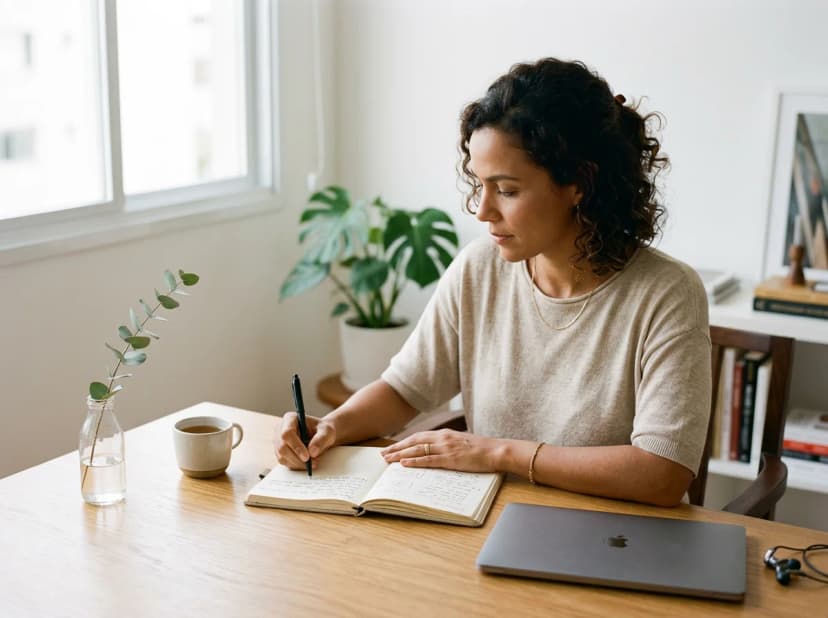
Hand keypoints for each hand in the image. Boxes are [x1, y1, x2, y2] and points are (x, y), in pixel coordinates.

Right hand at [274, 412, 336, 470]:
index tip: (307, 457)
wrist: (322, 436)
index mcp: (290, 419)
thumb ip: (321, 439)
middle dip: (297, 458)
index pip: (287, 433)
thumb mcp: (327, 432)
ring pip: (282, 457)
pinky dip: (296, 465)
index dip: (296, 446)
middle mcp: (280, 429)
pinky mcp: (280, 452)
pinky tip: (307, 463)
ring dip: (298, 463)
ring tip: (313, 462)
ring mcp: (278, 441)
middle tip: (312, 463)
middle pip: (282, 447)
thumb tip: (312, 452)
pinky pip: (285, 462)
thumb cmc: (323, 430)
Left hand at [380, 429, 503, 472]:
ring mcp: (445, 448)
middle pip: (414, 441)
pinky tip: (404, 464)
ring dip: (401, 455)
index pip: (419, 436)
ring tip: (388, 459)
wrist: (495, 451)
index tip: (392, 447)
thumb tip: (436, 451)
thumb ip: (447, 444)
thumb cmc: (481, 449)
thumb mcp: (461, 442)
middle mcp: (442, 438)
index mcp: (445, 434)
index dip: (404, 442)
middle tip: (383, 454)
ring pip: (417, 450)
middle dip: (397, 448)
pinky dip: (414, 461)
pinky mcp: (450, 459)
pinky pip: (428, 460)